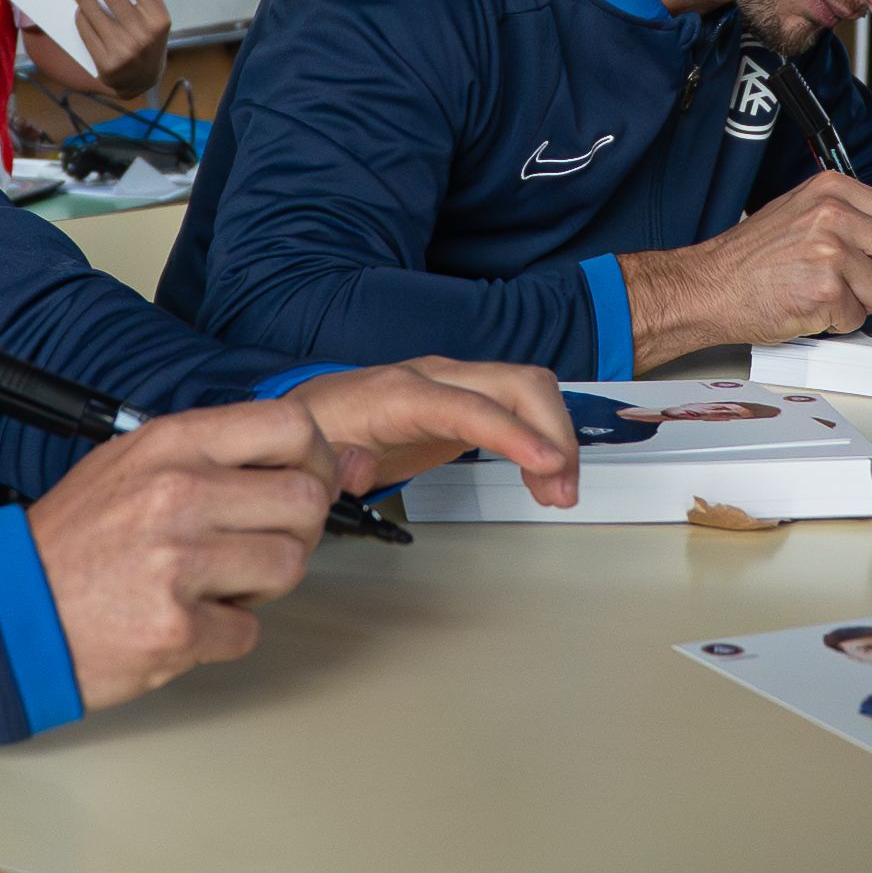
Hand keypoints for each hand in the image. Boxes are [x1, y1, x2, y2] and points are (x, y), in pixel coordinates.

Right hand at [23, 400, 341, 713]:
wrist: (9, 610)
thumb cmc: (72, 542)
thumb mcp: (132, 464)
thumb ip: (215, 456)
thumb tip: (312, 461)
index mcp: (171, 444)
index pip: (290, 426)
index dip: (316, 457)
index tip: (307, 481)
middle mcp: (178, 492)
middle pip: (305, 500)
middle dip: (294, 531)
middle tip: (259, 545)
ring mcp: (178, 560)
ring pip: (288, 566)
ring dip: (261, 585)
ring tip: (214, 584)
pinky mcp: (176, 625)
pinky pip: (248, 630)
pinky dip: (223, 634)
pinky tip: (184, 619)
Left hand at [67, 0, 168, 101]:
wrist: (142, 82)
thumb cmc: (148, 43)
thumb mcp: (155, 23)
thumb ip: (142, 1)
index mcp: (160, 21)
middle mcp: (143, 36)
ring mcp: (124, 51)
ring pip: (96, 14)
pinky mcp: (106, 63)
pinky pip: (88, 33)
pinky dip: (82, 18)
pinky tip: (78, 8)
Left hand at [283, 356, 579, 507]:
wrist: (309, 415)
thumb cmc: (313, 438)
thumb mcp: (309, 459)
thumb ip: (331, 464)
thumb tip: (359, 468)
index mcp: (395, 394)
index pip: (467, 405)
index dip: (513, 432)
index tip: (550, 464)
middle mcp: (432, 378)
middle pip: (515, 384)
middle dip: (552, 433)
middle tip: (563, 492)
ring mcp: (453, 384)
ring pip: (527, 390)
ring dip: (556, 438)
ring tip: (558, 493)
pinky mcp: (464, 400)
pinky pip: (520, 407)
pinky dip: (542, 440)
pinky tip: (543, 478)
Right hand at [618, 170, 871, 368]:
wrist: (709, 286)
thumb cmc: (751, 257)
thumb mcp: (802, 211)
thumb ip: (848, 216)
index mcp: (832, 188)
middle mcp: (834, 214)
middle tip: (855, 283)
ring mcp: (830, 252)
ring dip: (861, 302)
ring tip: (825, 293)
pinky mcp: (825, 291)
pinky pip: (858, 318)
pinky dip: (837, 322)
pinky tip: (809, 307)